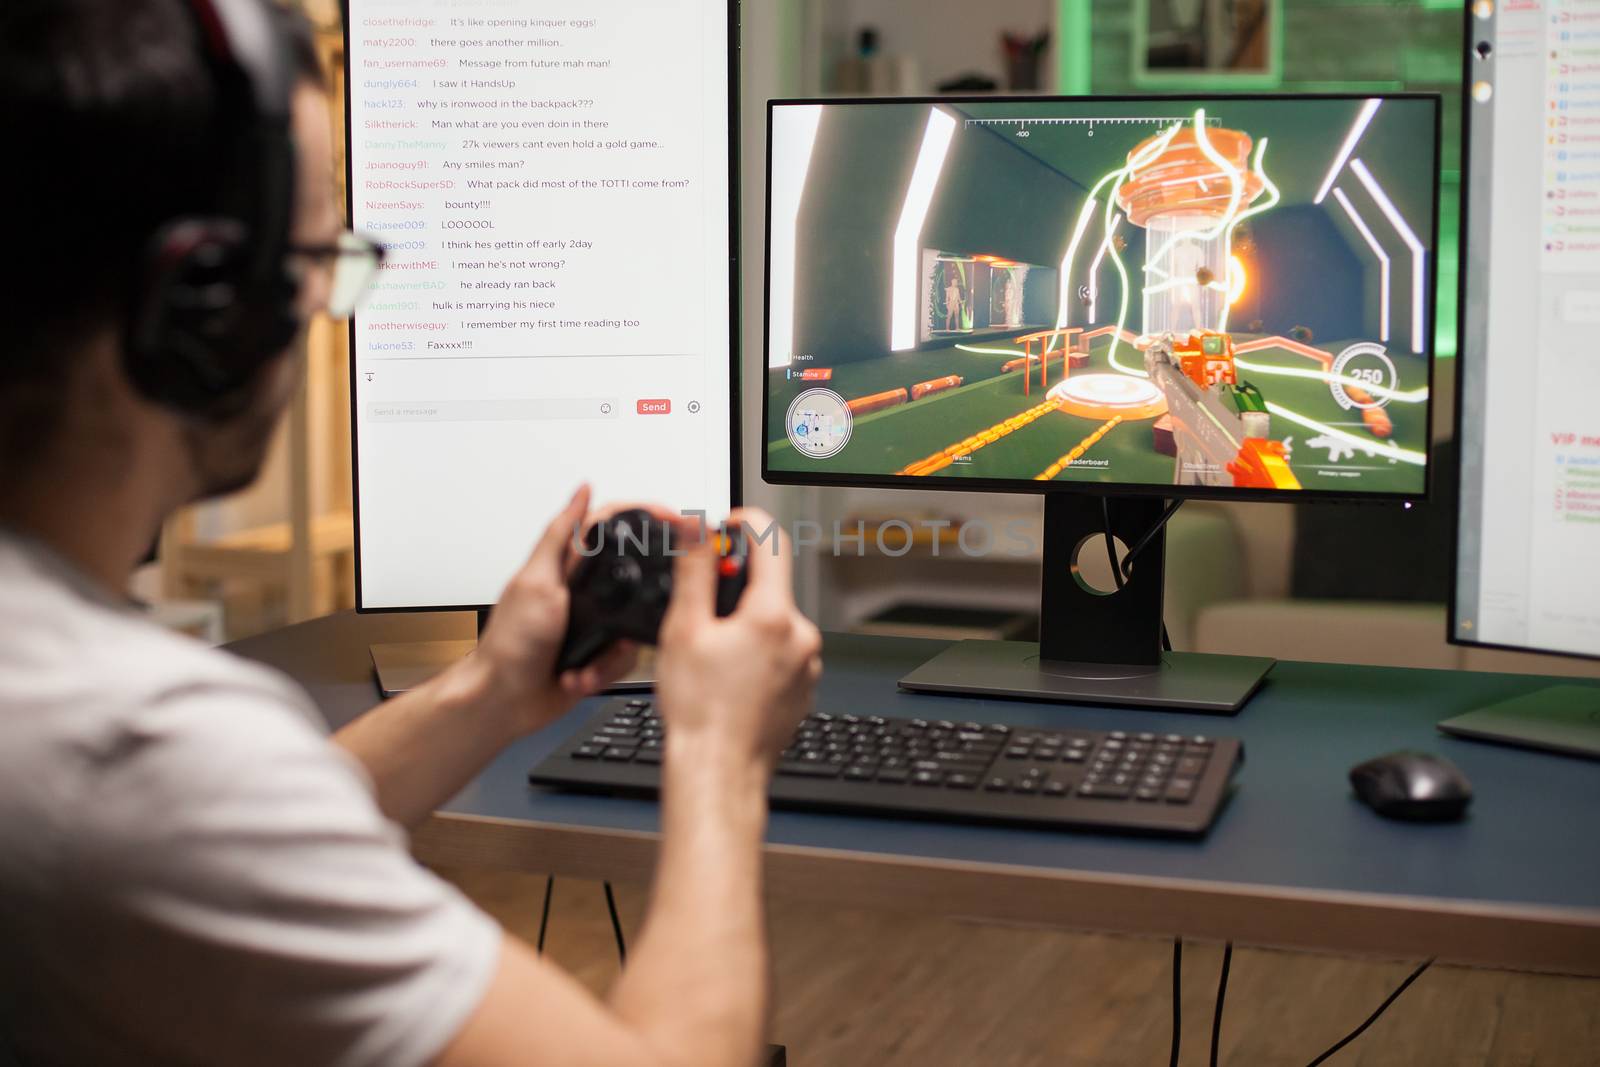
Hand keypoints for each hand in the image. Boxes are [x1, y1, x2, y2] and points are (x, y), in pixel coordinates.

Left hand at [455, 485, 639, 737]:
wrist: (505, 701)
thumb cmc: (510, 643)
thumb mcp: (537, 580)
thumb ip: (560, 534)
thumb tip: (581, 489)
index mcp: (566, 565)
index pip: (611, 526)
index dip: (642, 517)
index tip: (672, 519)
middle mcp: (582, 592)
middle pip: (634, 577)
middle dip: (640, 599)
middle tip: (629, 619)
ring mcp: (592, 624)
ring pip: (635, 622)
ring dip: (614, 647)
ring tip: (587, 658)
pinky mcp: (599, 654)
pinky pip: (626, 658)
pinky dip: (604, 669)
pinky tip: (579, 674)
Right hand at [654, 508, 822, 768]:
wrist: (719, 772)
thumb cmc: (700, 713)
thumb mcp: (683, 630)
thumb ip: (695, 572)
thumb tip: (698, 530)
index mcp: (774, 616)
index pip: (770, 542)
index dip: (743, 525)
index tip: (724, 527)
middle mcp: (802, 637)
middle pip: (770, 587)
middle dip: (736, 588)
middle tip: (700, 612)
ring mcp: (808, 664)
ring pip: (775, 622)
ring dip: (746, 624)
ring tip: (711, 656)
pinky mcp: (805, 688)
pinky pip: (782, 653)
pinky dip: (758, 653)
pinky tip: (729, 678)